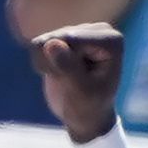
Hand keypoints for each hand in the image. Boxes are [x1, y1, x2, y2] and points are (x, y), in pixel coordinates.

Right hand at [30, 24, 130, 141]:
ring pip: (43, 42)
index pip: (71, 40)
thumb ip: (68, 66)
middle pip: (56, 38)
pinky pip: (37, 45)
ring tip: (64, 78)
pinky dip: (42, 63)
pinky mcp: (64, 36)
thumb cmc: (88, 107)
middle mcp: (98, 30)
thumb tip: (51, 43)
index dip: (63, 63)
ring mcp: (80, 32)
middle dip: (55, 64)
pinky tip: (56, 72)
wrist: (85, 118)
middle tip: (70, 83)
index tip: (78, 83)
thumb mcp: (80, 92)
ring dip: (47, 65)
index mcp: (110, 40)